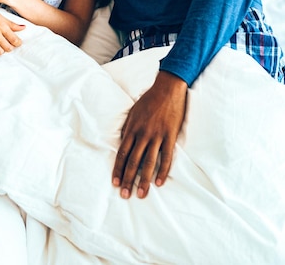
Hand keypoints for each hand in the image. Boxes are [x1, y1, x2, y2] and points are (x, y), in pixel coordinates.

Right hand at [0, 0, 24, 55]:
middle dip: (10, 47)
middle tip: (9, 44)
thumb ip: (12, 24)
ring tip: (0, 45)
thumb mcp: (0, 17)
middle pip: (8, 48)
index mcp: (2, 26)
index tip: (17, 42)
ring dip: (1, 50)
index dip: (18, 43)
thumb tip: (24, 27)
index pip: (15, 40)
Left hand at [112, 70, 186, 198]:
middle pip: (133, 161)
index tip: (114, 182)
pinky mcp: (170, 135)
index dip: (118, 169)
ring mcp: (157, 135)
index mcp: (132, 128)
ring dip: (144, 180)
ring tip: (141, 194)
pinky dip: (163, 170)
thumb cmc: (149, 99)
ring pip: (148, 162)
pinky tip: (159, 182)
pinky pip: (166, 156)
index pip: (122, 153)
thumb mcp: (133, 112)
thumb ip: (127, 128)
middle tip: (124, 195)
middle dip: (127, 179)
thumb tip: (122, 143)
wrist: (167, 88)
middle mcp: (142, 134)